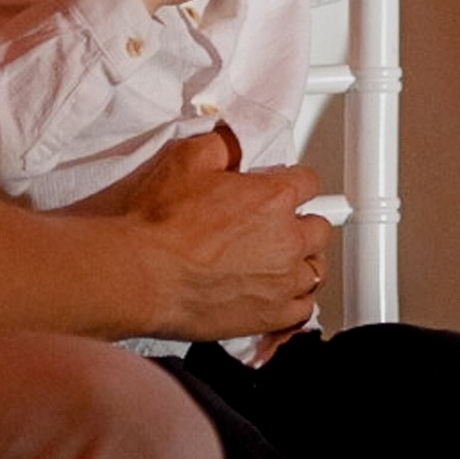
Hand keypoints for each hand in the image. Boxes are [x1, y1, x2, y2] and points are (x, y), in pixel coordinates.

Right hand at [117, 140, 328, 342]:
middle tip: (278, 225)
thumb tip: (233, 142)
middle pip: (319, 229)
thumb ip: (221, 145)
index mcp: (273, 198)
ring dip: (300, 263)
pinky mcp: (269, 316)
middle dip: (302, 224)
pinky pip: (303, 309)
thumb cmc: (157, 224)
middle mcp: (286, 239)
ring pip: (315, 271)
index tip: (284, 189)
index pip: (309, 183)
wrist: (139, 274)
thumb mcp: (186, 160)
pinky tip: (276, 294)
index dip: (294, 183)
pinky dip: (294, 301)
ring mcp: (281, 281)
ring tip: (277, 262)